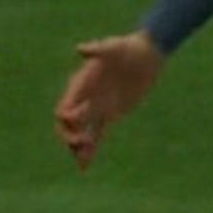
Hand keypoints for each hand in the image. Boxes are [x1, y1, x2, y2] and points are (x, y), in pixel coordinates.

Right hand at [55, 31, 165, 169]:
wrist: (147, 54)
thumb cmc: (128, 47)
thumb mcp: (114, 47)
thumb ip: (98, 49)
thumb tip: (80, 49)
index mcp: (82, 85)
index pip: (66, 107)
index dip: (67, 118)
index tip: (77, 123)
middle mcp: (85, 98)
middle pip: (68, 124)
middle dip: (69, 135)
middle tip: (81, 143)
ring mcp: (97, 107)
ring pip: (80, 133)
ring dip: (77, 147)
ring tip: (82, 162)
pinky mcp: (110, 115)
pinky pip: (96, 135)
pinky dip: (90, 150)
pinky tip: (85, 165)